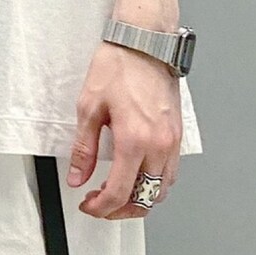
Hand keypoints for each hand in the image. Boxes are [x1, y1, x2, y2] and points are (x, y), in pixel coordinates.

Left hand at [66, 40, 181, 219]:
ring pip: (161, 191)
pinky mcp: (177, 136)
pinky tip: (137, 178)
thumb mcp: (89, 106)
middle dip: (120, 211)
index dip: (100, 207)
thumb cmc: (118, 67)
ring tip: (116, 195)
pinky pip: (170, 174)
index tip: (88, 205)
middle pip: (144, 200)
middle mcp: (159, 146)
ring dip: (139, 200)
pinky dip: (154, 185)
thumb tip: (78, 176)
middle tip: (100, 204)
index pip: (119, 192)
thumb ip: (83, 148)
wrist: (144, 43)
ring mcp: (172, 142)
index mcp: (134, 140)